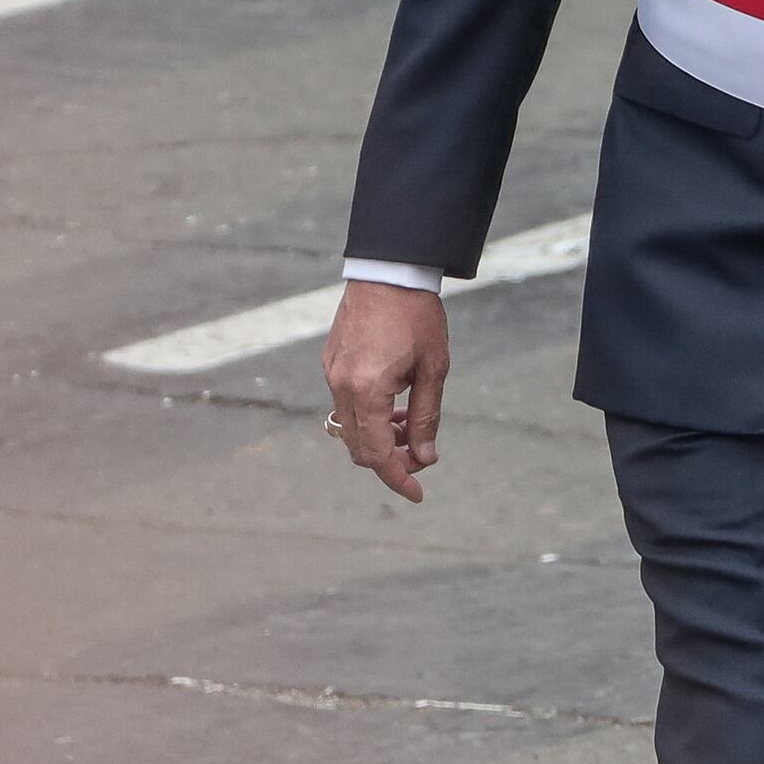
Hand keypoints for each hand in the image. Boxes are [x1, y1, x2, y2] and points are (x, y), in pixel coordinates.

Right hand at [322, 278, 451, 500]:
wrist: (389, 271)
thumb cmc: (418, 317)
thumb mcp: (433, 369)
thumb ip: (426, 416)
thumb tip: (425, 456)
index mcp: (366, 391)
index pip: (375, 454)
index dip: (397, 478)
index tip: (417, 493)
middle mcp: (340, 386)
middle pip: (358, 446)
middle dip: (389, 459)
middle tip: (420, 455)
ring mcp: (331, 374)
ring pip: (350, 426)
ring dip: (378, 437)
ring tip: (410, 426)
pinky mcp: (330, 362)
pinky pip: (345, 403)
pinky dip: (368, 415)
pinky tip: (394, 404)